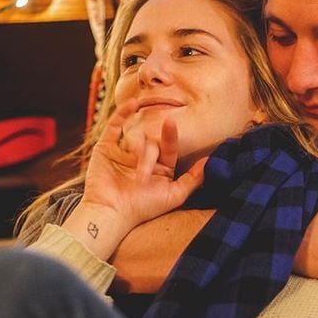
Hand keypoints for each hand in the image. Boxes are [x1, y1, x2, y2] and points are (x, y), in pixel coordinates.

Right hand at [63, 99, 204, 259]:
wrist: (111, 213)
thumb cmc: (143, 208)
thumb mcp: (174, 196)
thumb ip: (193, 179)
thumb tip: (211, 161)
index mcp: (160, 167)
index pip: (169, 147)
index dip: (171, 136)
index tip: (171, 123)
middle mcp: (143, 157)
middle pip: (152, 143)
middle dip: (148, 158)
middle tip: (142, 176)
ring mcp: (124, 151)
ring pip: (136, 137)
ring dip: (135, 153)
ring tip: (132, 173)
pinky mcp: (106, 147)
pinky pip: (115, 125)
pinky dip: (122, 113)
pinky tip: (132, 104)